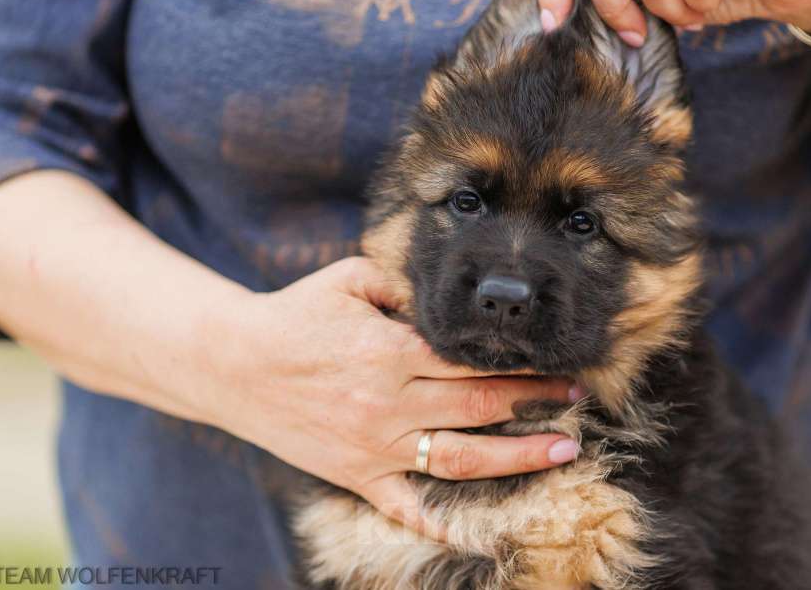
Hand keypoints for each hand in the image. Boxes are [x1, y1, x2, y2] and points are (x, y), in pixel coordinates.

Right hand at [196, 257, 583, 537]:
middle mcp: (389, 402)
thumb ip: (403, 284)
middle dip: (536, 402)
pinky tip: (480, 530)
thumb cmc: (295, 315)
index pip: (474, 361)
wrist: (233, 363)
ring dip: (517, 456)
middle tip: (577, 400)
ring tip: (563, 452)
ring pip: (460, 457)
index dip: (522, 364)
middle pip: (480, 405)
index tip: (558, 363)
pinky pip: (404, 506)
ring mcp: (374, 445)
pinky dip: (441, 522)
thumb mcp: (349, 280)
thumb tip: (450, 290)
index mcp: (391, 352)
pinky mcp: (356, 474)